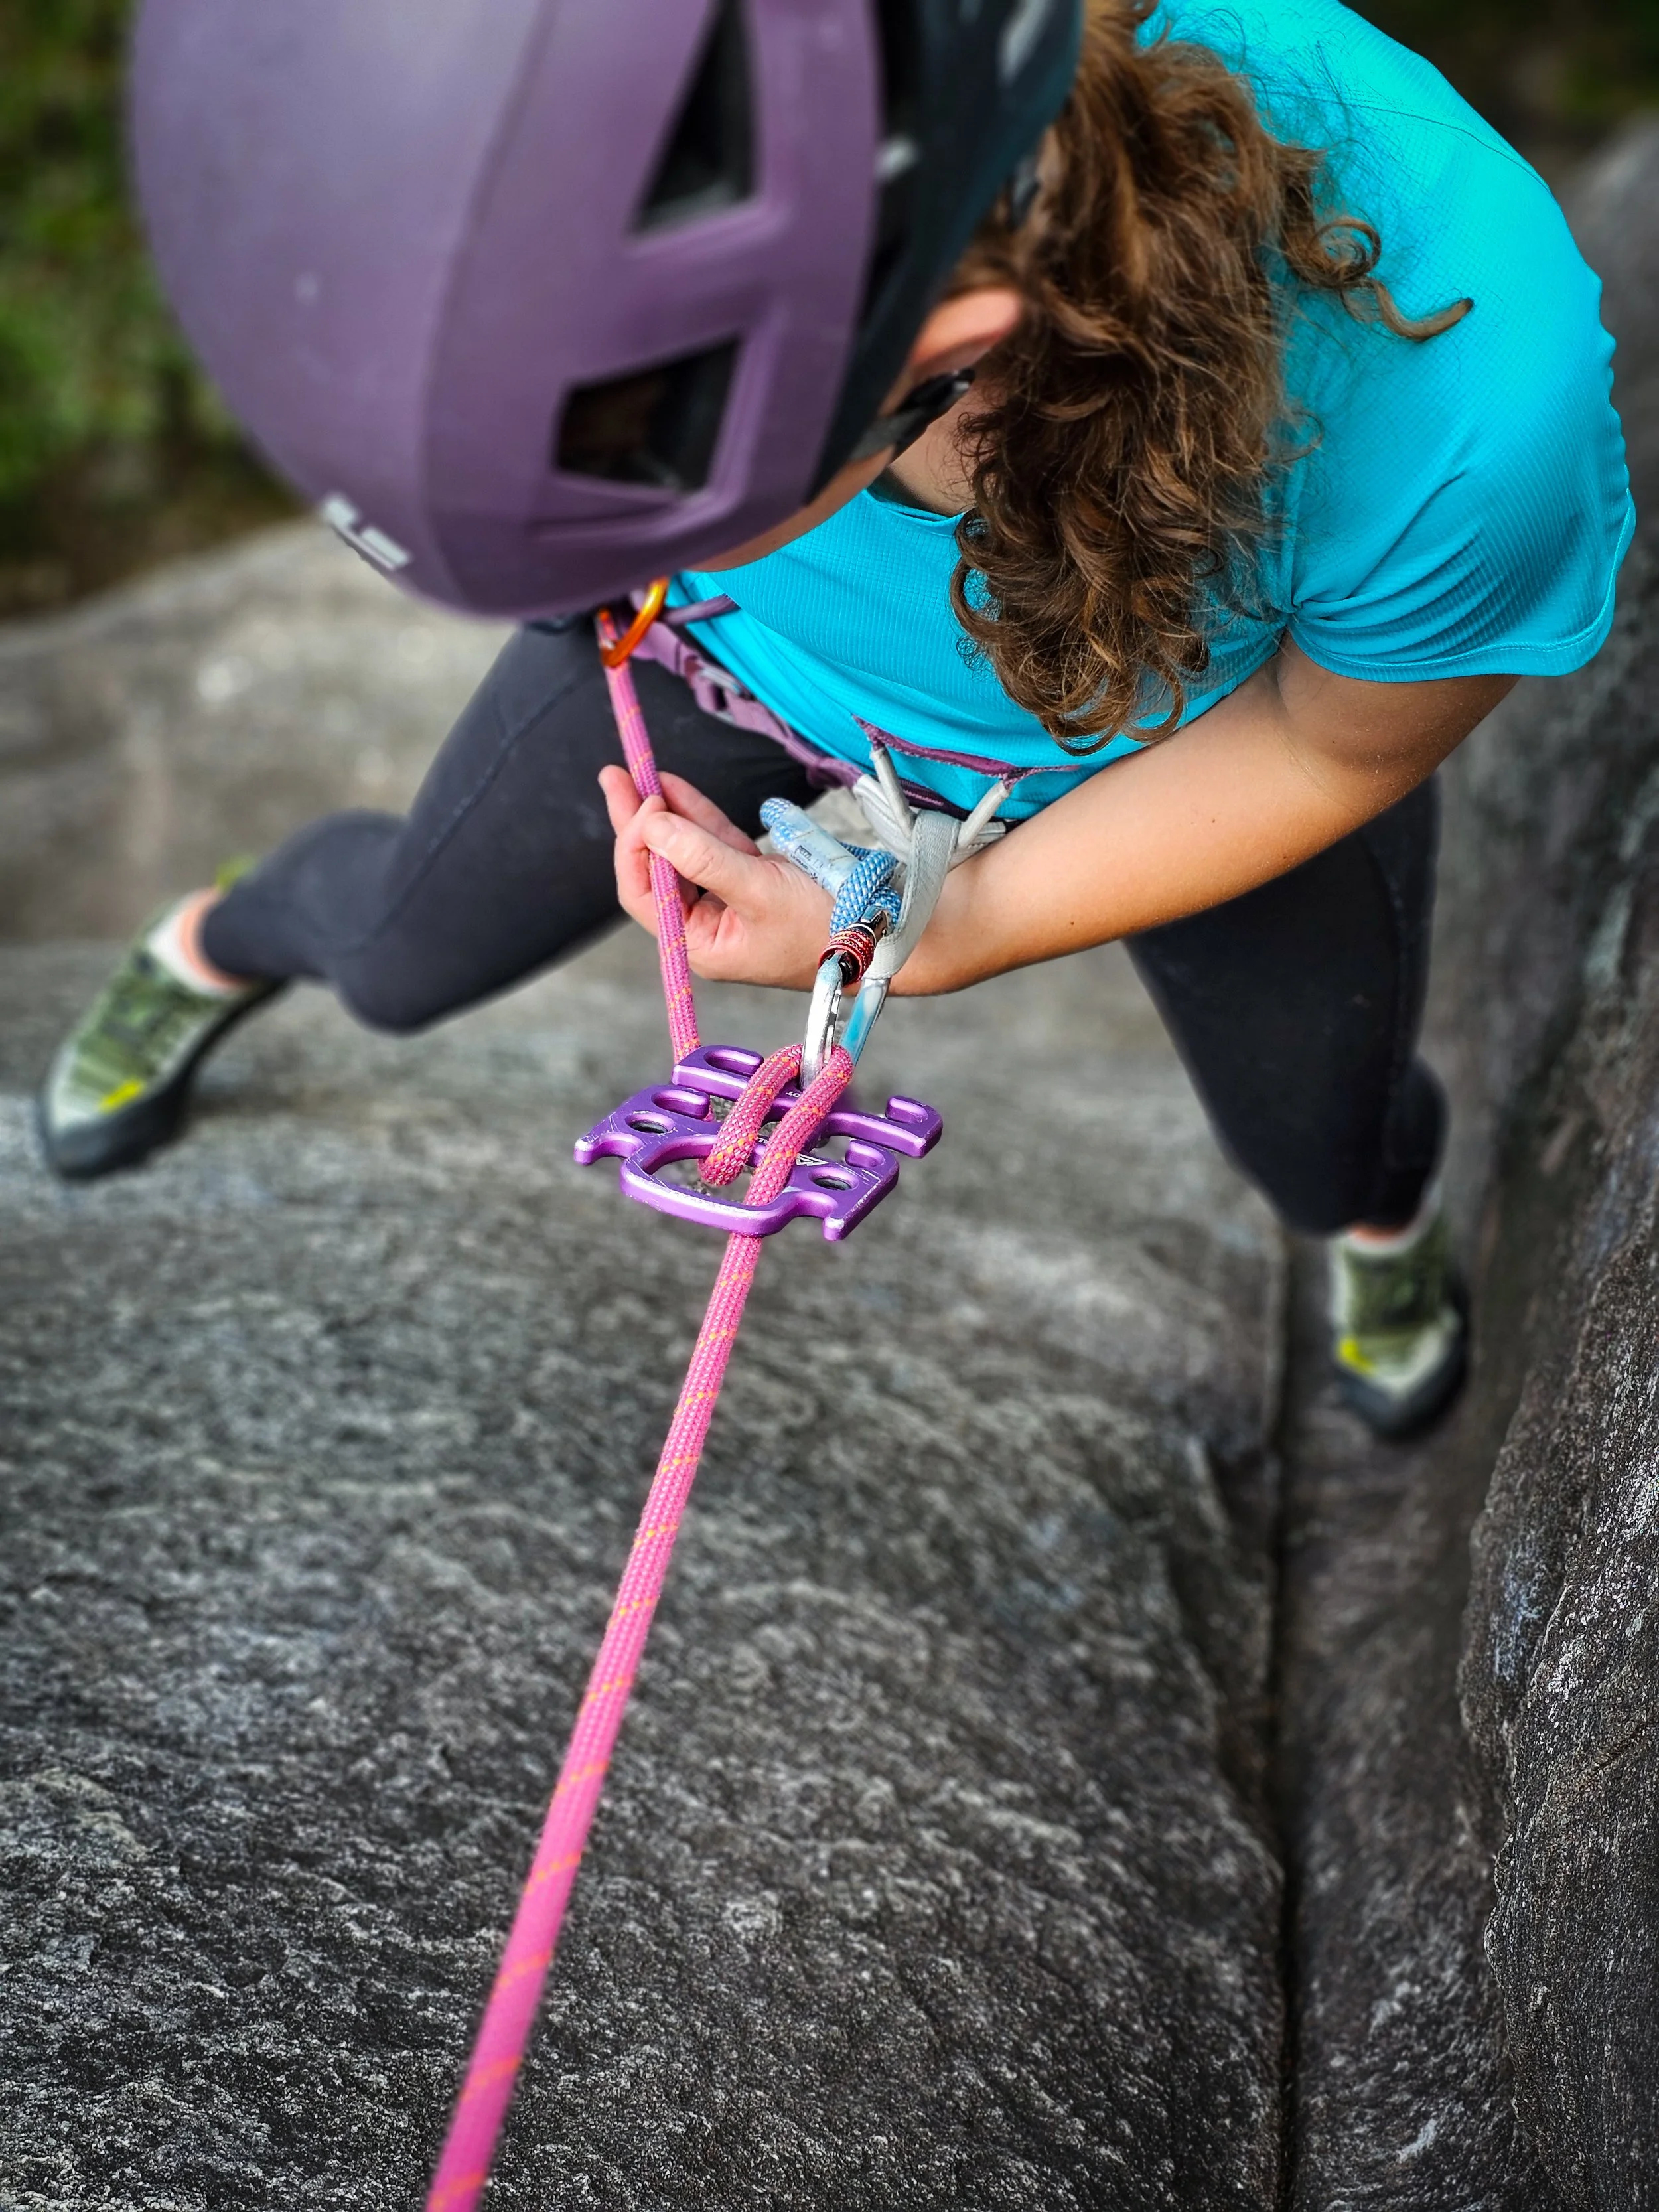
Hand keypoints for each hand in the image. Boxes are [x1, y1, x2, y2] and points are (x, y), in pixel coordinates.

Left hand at [599, 766, 833, 988]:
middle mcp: (708, 926)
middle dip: (638, 822)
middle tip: (616, 776)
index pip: (645, 893)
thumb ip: (704, 857)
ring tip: (641, 773)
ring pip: (685, 850)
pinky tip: (677, 789)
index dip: (637, 846)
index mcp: (701, 944)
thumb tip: (653, 824)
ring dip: (667, 812)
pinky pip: (715, 843)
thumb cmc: (828, 926)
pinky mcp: (755, 878)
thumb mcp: (761, 890)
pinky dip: (698, 815)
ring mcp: (730, 900)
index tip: (646, 805)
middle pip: (657, 868)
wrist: (889, 928)